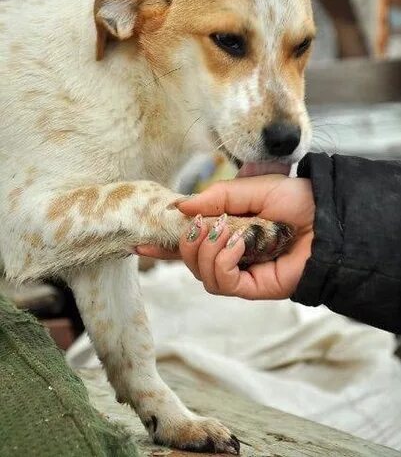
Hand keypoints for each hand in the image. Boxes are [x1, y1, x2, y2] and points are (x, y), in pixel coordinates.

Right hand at [136, 174, 314, 299]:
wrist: (325, 216)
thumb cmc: (293, 199)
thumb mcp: (248, 189)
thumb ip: (213, 197)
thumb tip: (178, 206)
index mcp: (226, 230)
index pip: (188, 241)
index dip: (164, 243)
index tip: (140, 240)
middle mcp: (229, 254)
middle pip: (190, 261)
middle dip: (187, 243)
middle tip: (202, 225)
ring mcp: (239, 272)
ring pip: (202, 274)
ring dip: (206, 251)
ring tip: (228, 233)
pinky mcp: (252, 288)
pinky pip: (222, 283)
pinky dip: (222, 262)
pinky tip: (237, 245)